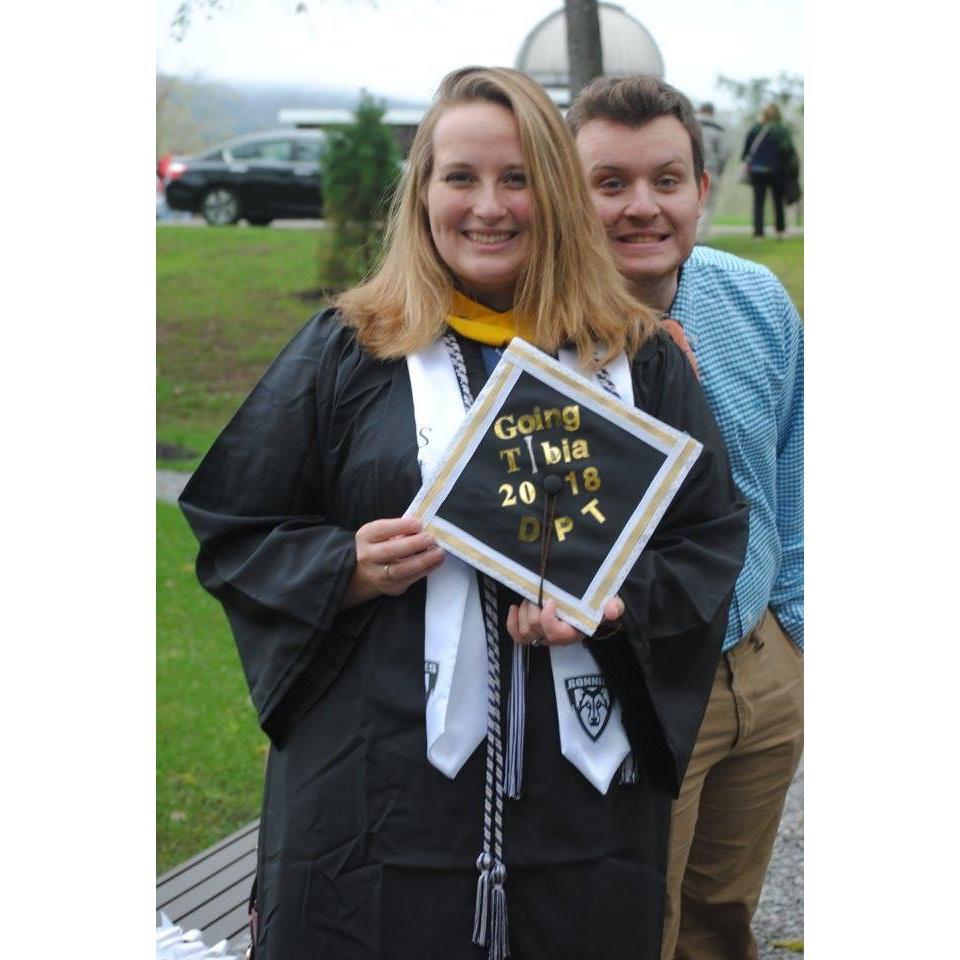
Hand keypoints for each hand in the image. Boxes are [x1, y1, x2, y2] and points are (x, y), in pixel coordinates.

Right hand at [341, 517, 443, 608]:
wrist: (365, 573)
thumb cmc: (378, 546)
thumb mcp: (381, 533)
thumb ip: (398, 529)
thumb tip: (421, 527)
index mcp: (366, 537)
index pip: (381, 530)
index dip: (401, 526)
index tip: (418, 524)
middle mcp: (368, 556)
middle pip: (390, 551)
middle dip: (413, 544)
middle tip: (431, 538)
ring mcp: (378, 574)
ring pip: (401, 569)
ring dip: (423, 560)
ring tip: (439, 552)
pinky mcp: (391, 587)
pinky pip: (410, 579)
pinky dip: (426, 570)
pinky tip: (436, 562)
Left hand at [506, 596, 623, 646]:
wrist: (588, 604)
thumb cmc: (596, 603)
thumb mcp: (610, 603)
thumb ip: (614, 606)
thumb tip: (612, 609)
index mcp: (573, 633)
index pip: (555, 634)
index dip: (547, 618)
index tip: (551, 600)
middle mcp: (556, 638)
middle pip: (535, 629)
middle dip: (533, 608)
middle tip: (540, 595)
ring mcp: (542, 636)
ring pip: (524, 631)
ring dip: (524, 611)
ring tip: (531, 598)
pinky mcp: (532, 632)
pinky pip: (517, 635)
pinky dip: (512, 622)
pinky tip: (514, 607)